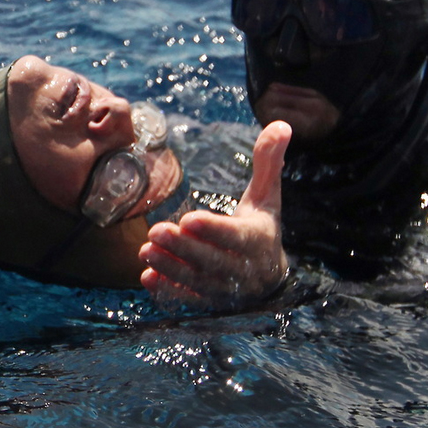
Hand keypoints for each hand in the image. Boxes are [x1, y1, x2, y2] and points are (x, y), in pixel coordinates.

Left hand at [139, 120, 291, 309]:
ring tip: (145, 250)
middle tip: (156, 231)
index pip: (236, 237)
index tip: (188, 218)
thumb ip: (269, 162)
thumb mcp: (267, 195)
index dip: (214, 230)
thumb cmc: (261, 225)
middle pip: (213, 262)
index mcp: (259, 240)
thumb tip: (282, 124)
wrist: (267, 277)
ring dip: (171, 268)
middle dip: (184, 248)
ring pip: (197, 283)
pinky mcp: (209, 303)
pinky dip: (168, 292)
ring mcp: (226, 291)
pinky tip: (147, 277)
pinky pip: (189, 301)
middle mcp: (244, 270)